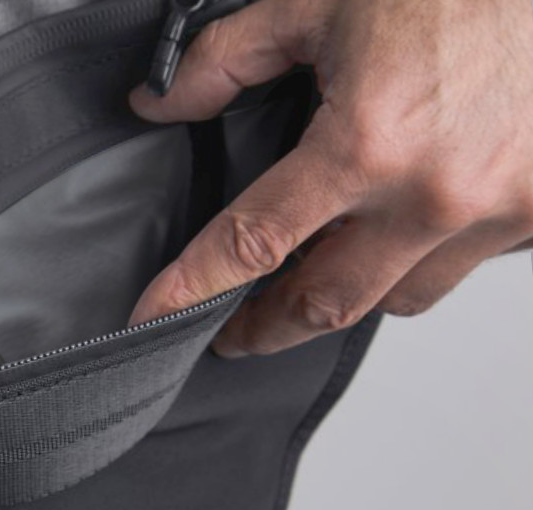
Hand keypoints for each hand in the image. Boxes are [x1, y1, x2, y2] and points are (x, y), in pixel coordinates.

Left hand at [128, 0, 532, 355]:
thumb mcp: (321, 1)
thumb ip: (226, 59)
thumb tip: (161, 101)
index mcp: (368, 142)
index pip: (255, 242)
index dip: (194, 288)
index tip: (154, 319)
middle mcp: (434, 193)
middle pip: (327, 302)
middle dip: (268, 327)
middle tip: (233, 332)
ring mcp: (499, 209)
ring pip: (400, 295)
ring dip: (350, 290)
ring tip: (315, 270)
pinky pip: (465, 265)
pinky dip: (423, 258)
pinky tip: (401, 231)